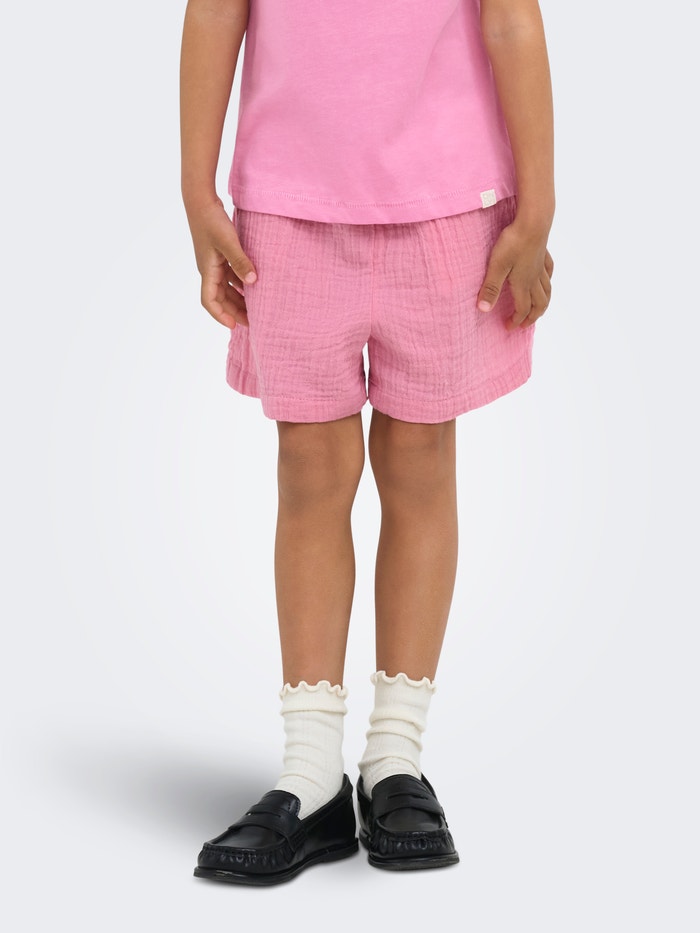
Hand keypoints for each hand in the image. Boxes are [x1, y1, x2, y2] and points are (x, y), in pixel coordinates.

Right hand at [185, 197, 256, 328]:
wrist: (200, 200)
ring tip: (255, 308)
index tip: (234, 326)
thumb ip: (240, 261)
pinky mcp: (219, 255)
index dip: (220, 315)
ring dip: (238, 299)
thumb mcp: (228, 241)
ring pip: (226, 288)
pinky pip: (230, 275)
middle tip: (252, 322)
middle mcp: (209, 270)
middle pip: (220, 298)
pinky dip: (240, 283)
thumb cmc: (211, 220)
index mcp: (207, 271)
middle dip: (234, 311)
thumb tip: (253, 281)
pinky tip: (253, 286)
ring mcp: (214, 263)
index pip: (210, 301)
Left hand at [476, 220, 553, 329]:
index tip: (508, 327)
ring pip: (547, 291)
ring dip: (542, 303)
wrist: (533, 221)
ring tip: (537, 310)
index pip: (522, 309)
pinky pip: (549, 273)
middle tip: (524, 325)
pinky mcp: (543, 254)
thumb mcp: (496, 267)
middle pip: (539, 304)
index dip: (516, 321)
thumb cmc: (513, 243)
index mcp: (523, 284)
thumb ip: (491, 288)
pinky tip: (545, 281)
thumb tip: (484, 310)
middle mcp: (534, 279)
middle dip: (532, 317)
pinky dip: (548, 282)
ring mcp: (540, 267)